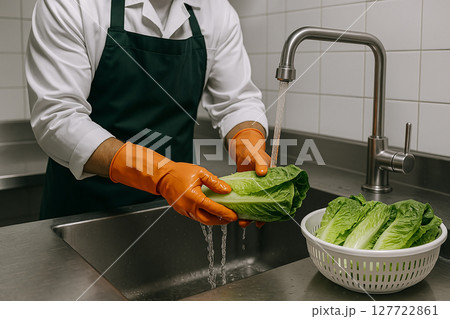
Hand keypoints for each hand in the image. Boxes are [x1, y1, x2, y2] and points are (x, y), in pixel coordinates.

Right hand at [109, 142, 237, 224]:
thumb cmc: (179, 172)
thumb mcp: (200, 173)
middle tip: (231, 218)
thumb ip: (214, 182)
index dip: (225, 213)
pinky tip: (212, 213)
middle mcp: (188, 207)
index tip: (234, 215)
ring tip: (224, 216)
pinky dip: (205, 217)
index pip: (214, 209)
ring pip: (202, 220)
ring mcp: (184, 211)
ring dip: (214, 220)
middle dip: (221, 221)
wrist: (162, 176)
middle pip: (209, 220)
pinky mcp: (182, 211)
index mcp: (193, 198)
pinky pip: (196, 217)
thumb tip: (227, 190)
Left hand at [229, 128, 270, 227]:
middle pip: (262, 206)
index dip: (270, 212)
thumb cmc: (254, 151)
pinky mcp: (244, 189)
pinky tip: (235, 211)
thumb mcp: (258, 156)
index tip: (263, 220)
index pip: (274, 200)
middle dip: (255, 217)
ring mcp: (253, 190)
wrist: (243, 149)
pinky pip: (243, 201)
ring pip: (252, 205)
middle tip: (247, 222)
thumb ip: (261, 163)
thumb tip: (262, 172)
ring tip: (240, 220)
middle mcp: (263, 188)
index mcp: (272, 182)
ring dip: (246, 214)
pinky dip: (240, 207)